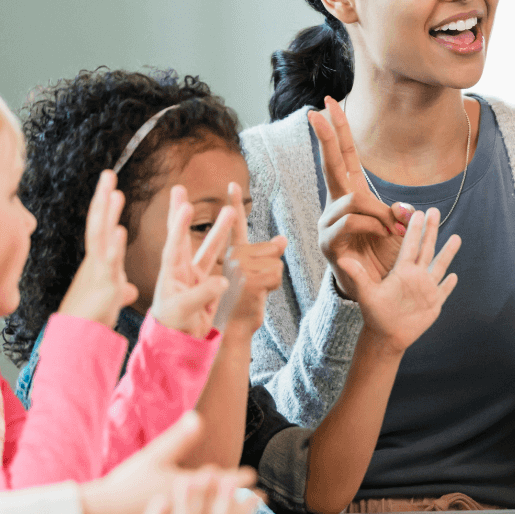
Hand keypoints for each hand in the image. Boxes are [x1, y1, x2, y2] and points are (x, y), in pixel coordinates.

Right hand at [58, 170, 138, 327]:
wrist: (79, 340)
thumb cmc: (92, 319)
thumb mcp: (111, 299)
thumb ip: (121, 289)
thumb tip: (130, 289)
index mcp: (98, 262)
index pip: (101, 227)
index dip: (105, 207)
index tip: (111, 187)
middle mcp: (96, 262)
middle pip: (98, 223)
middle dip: (103, 199)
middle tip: (108, 174)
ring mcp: (99, 272)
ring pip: (101, 237)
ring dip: (108, 214)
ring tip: (115, 193)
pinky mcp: (106, 286)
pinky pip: (110, 263)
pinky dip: (114, 246)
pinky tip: (120, 231)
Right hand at [79, 411, 257, 513]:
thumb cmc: (126, 485)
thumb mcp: (153, 457)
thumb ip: (179, 438)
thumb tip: (198, 416)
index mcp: (187, 490)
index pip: (220, 483)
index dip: (239, 479)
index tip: (254, 476)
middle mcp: (189, 513)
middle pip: (225, 508)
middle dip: (244, 503)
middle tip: (263, 499)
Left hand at [150, 185, 233, 336]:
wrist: (178, 345)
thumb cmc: (174, 327)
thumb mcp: (184, 310)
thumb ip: (202, 294)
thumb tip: (223, 281)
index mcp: (171, 273)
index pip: (174, 244)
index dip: (179, 225)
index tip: (183, 205)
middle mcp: (181, 270)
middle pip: (183, 236)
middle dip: (183, 213)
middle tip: (181, 189)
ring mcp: (194, 277)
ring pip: (209, 248)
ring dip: (219, 230)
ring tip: (231, 211)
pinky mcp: (206, 286)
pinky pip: (220, 265)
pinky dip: (229, 254)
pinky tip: (241, 245)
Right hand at [223, 181, 286, 338]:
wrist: (232, 330)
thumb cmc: (242, 304)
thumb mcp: (256, 276)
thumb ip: (266, 255)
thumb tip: (282, 238)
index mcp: (232, 253)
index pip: (235, 225)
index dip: (234, 203)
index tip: (233, 183)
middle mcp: (233, 256)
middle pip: (272, 250)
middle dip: (271, 269)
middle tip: (253, 287)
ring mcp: (240, 267)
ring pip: (277, 262)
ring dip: (272, 280)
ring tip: (254, 292)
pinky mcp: (249, 279)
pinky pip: (276, 274)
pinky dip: (273, 288)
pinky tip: (258, 296)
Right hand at [308, 96, 411, 298]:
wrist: (378, 291)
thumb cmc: (385, 257)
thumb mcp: (398, 230)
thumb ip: (399, 214)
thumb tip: (403, 210)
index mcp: (352, 195)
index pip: (344, 156)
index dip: (338, 131)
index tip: (327, 104)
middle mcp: (336, 205)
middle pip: (331, 164)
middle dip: (327, 137)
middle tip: (316, 111)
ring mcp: (329, 223)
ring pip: (352, 200)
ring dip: (378, 213)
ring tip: (393, 230)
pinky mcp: (329, 242)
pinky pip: (350, 221)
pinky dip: (373, 226)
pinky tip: (383, 235)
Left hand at [338, 207, 460, 353]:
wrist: (385, 335)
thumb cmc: (374, 314)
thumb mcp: (367, 293)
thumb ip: (358, 275)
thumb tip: (342, 259)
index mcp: (401, 270)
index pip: (410, 245)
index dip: (413, 229)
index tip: (417, 211)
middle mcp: (415, 276)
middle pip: (426, 248)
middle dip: (431, 230)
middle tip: (434, 211)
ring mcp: (426, 289)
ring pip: (440, 266)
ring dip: (448, 252)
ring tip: (456, 237)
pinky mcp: (433, 303)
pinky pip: (444, 291)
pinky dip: (449, 284)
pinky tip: (455, 275)